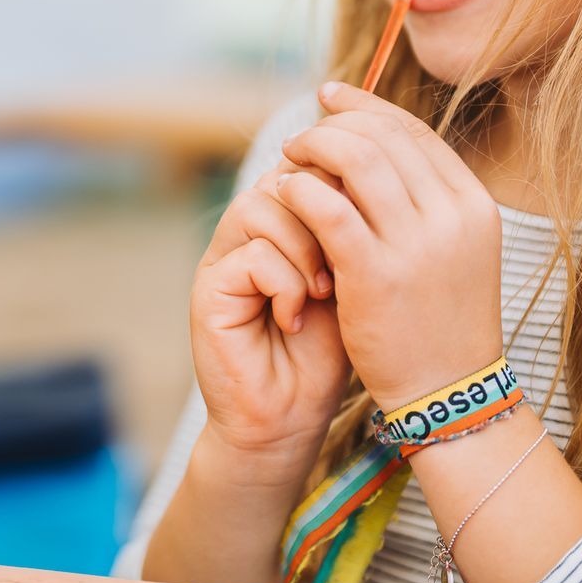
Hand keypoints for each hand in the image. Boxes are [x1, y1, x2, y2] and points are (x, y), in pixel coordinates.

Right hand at [188, 166, 351, 470]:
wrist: (290, 418)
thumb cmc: (327, 353)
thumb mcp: (352, 281)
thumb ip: (351, 229)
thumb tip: (372, 177)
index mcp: (284, 220)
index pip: (309, 165)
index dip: (340, 183)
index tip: (368, 225)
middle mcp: (247, 230)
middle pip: (285, 175)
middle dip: (328, 213)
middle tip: (349, 264)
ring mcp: (224, 256)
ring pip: (264, 206)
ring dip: (306, 248)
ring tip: (324, 292)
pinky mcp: (209, 289)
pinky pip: (252, 254)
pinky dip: (285, 285)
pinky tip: (294, 318)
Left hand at [275, 82, 503, 408]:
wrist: (449, 391)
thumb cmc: (439, 320)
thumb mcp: (452, 250)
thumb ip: (422, 201)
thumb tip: (373, 144)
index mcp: (473, 204)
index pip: (412, 131)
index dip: (366, 106)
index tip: (330, 97)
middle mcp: (452, 215)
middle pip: (380, 136)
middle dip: (332, 124)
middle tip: (302, 137)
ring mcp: (417, 244)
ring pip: (353, 159)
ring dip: (311, 150)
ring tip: (289, 160)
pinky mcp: (375, 273)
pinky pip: (326, 207)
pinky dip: (300, 190)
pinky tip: (285, 193)